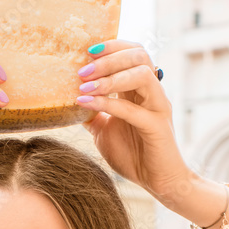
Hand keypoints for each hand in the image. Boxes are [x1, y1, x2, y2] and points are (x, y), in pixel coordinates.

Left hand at [76, 41, 189, 198]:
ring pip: (142, 74)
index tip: (86, 52)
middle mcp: (152, 93)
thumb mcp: (104, 129)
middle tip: (81, 69)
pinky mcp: (157, 126)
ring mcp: (158, 108)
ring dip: (110, 76)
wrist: (157, 182)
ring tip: (84, 85)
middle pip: (139, 55)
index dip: (111, 46)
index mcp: (140, 89)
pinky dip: (107, 103)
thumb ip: (92, 113)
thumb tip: (70, 101)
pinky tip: (86, 104)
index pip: (133, 52)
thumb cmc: (134, 154)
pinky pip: (133, 109)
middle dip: (108, 58)